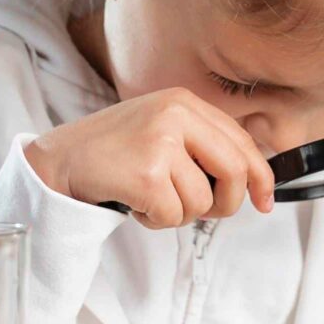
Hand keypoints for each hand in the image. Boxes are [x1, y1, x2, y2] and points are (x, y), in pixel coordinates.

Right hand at [25, 88, 275, 227]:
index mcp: (184, 102)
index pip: (242, 141)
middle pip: (234, 171)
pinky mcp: (146, 174)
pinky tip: (134, 204)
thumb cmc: (112, 152)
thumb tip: (250, 180)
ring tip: (150, 198)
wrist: (58, 160)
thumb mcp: (161, 131)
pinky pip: (173, 216)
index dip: (260, 175)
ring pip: (202, 201)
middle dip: (227, 203)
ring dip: (179, 214)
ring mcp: (160, 143)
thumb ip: (201, 146)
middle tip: (208, 212)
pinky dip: (155, 221)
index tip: (265, 200)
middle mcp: (175, 116)